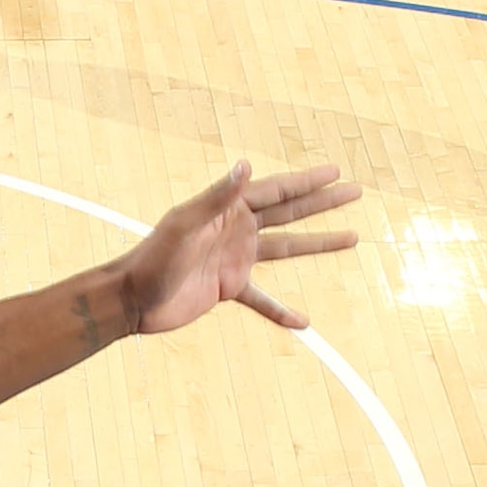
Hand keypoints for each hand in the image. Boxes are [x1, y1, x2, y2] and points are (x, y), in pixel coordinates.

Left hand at [111, 159, 362, 338]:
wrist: (132, 300)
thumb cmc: (152, 258)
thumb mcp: (185, 225)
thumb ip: (217, 197)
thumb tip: (245, 165)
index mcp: (228, 209)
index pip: (276, 191)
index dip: (308, 181)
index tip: (336, 172)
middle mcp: (236, 230)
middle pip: (290, 213)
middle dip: (323, 202)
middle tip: (354, 191)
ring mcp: (235, 259)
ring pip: (287, 249)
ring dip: (317, 244)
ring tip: (351, 239)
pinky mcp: (229, 288)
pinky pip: (263, 300)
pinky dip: (281, 310)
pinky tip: (302, 321)